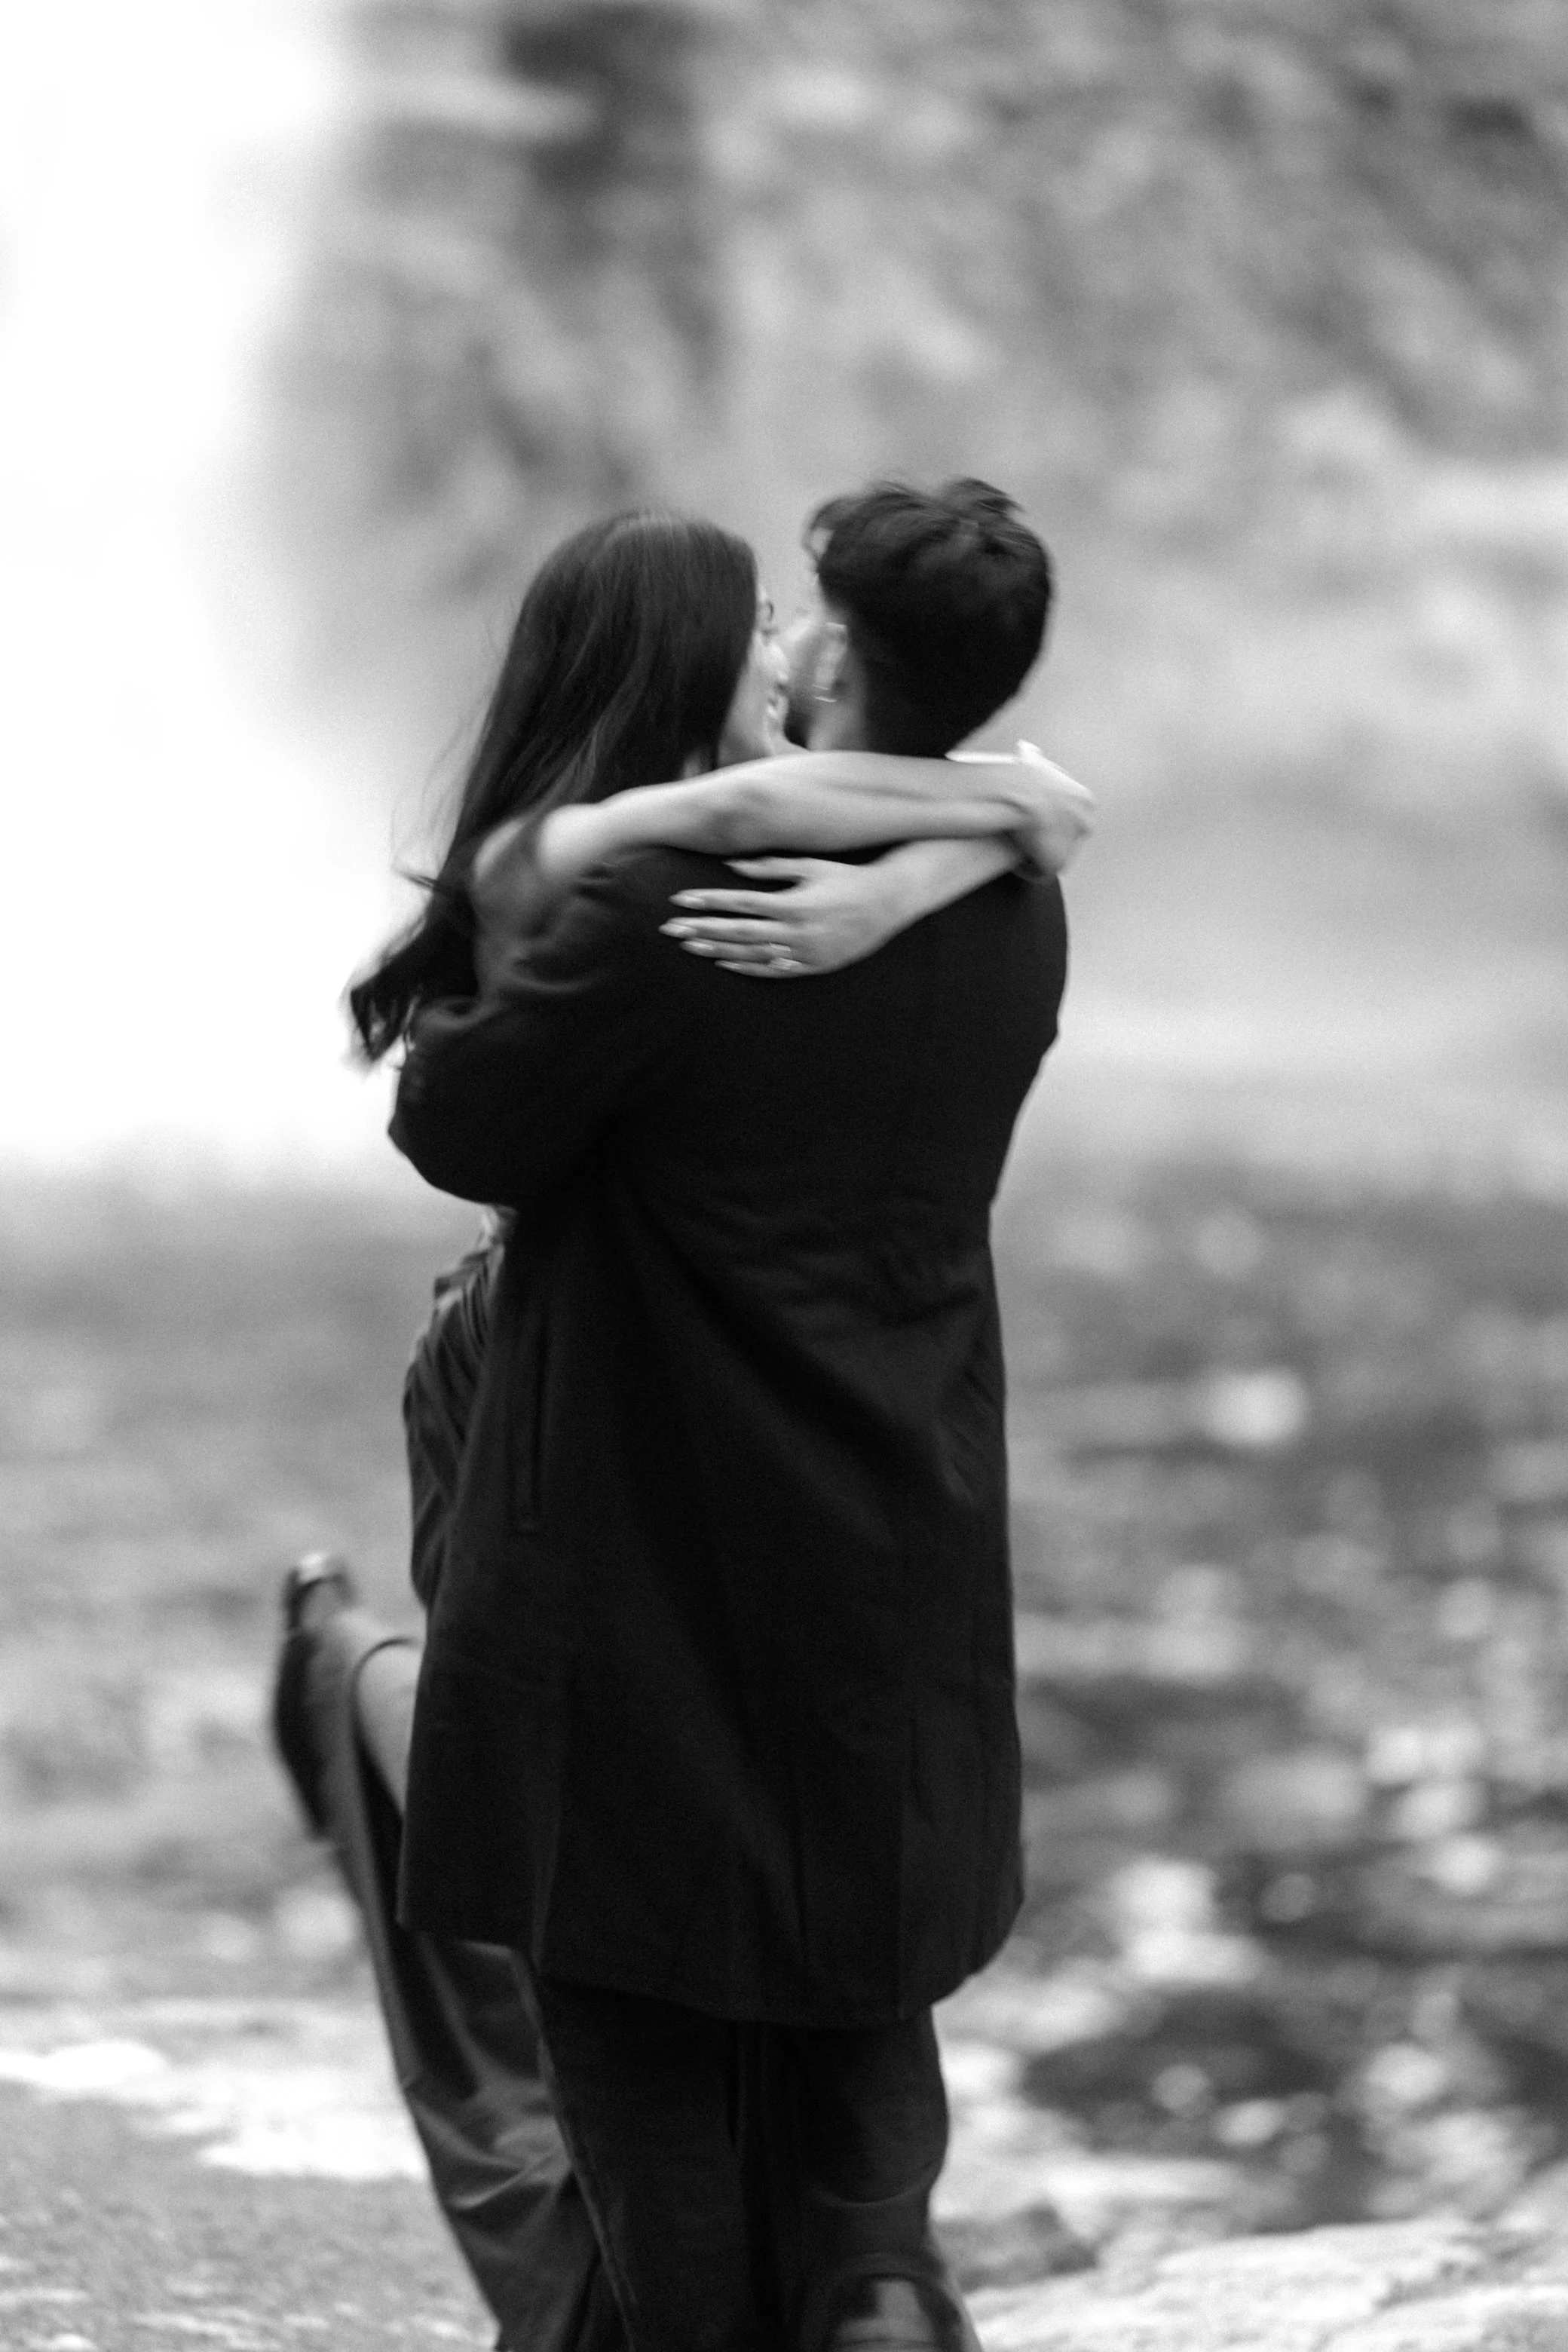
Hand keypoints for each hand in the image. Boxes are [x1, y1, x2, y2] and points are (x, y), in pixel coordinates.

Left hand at [659, 857, 907, 978]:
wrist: (889, 902)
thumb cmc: (847, 877)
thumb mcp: (810, 865)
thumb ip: (770, 865)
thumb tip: (730, 864)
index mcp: (792, 903)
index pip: (739, 903)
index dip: (707, 902)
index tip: (680, 900)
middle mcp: (795, 931)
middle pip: (737, 932)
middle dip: (701, 930)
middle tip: (670, 929)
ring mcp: (804, 952)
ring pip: (751, 955)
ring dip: (717, 951)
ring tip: (689, 947)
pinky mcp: (814, 966)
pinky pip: (773, 972)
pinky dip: (747, 969)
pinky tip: (724, 965)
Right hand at [1011, 741, 1094, 874]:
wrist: (1020, 793)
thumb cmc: (1022, 775)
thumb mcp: (1034, 759)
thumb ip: (1036, 760)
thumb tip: (1026, 750)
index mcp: (1085, 801)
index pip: (1071, 816)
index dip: (1050, 820)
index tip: (1033, 820)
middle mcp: (1085, 824)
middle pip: (1065, 838)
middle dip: (1048, 840)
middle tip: (1026, 838)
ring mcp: (1071, 845)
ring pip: (1052, 855)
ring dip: (1037, 855)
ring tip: (1018, 850)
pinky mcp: (1055, 864)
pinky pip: (1039, 872)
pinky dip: (1026, 870)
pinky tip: (1014, 863)